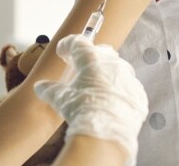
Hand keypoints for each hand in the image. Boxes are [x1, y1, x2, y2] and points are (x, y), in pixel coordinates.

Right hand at [33, 34, 147, 165]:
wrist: (106, 136)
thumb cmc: (82, 111)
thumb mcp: (60, 98)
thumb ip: (49, 89)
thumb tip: (40, 87)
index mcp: (92, 60)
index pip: (79, 43)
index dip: (68, 45)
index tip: (62, 51)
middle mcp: (112, 64)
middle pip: (101, 51)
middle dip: (90, 57)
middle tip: (78, 67)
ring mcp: (128, 78)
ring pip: (116, 68)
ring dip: (105, 73)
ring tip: (95, 86)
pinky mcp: (138, 94)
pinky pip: (127, 86)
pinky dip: (118, 89)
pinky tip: (109, 100)